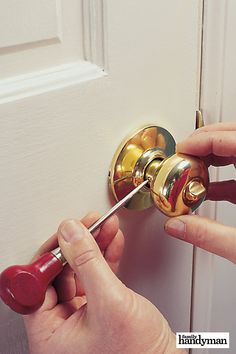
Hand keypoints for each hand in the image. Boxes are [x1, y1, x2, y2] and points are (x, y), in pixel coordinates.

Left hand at [24, 212, 183, 353]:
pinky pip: (97, 277)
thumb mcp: (110, 302)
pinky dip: (105, 257)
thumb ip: (87, 263)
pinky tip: (112, 241)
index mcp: (50, 334)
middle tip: (88, 224)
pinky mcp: (99, 309)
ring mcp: (80, 317)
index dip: (52, 254)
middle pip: (60, 274)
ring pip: (80, 272)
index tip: (66, 232)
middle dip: (78, 245)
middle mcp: (61, 326)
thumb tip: (71, 233)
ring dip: (94, 247)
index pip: (38, 284)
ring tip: (105, 226)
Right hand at [165, 122, 235, 262]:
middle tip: (186, 153)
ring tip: (193, 169)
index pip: (235, 140)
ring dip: (214, 158)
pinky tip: (208, 190)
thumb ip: (208, 235)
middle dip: (207, 141)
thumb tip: (179, 226)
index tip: (184, 148)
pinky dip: (224, 179)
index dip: (205, 140)